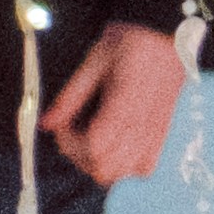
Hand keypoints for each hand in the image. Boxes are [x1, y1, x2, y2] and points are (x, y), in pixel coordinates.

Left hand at [45, 15, 184, 188]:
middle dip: (79, 154)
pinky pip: (141, 170)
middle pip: (102, 168)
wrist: (166, 39)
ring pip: (119, 174)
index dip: (69, 142)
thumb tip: (47, 122)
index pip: (92, 147)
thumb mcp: (94, 63)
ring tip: (92, 137)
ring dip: (99, 162)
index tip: (62, 124)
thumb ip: (70, 97)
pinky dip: (123, 166)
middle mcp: (141, 128)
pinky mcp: (160, 139)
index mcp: (123, 107)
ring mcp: (152, 137)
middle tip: (74, 130)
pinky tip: (114, 145)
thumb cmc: (131, 44)